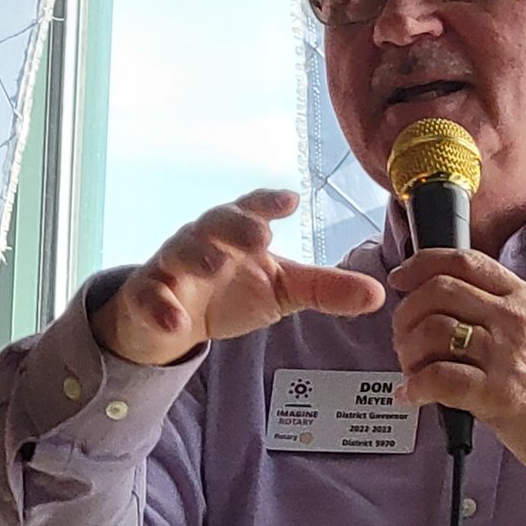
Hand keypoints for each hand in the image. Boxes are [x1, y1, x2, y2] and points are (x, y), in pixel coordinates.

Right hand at [93, 190, 384, 365]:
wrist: (172, 324)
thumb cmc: (230, 293)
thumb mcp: (282, 291)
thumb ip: (326, 290)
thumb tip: (378, 294)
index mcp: (237, 231)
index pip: (252, 207)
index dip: (268, 202)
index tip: (290, 201)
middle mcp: (203, 239)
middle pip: (215, 221)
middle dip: (236, 225)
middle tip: (260, 236)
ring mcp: (171, 265)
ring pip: (179, 251)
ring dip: (197, 256)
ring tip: (215, 267)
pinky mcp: (147, 295)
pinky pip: (150, 296)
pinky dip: (162, 306)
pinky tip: (177, 321)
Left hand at [389, 249, 525, 480]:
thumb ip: (507, 310)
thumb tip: (458, 307)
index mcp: (525, 298)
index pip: (465, 261)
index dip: (422, 263)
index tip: (400, 277)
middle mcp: (514, 319)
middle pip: (439, 291)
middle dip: (407, 312)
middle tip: (403, 335)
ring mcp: (506, 355)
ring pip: (433, 331)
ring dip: (408, 350)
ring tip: (410, 369)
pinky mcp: (498, 395)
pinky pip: (439, 379)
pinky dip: (415, 386)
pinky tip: (412, 395)